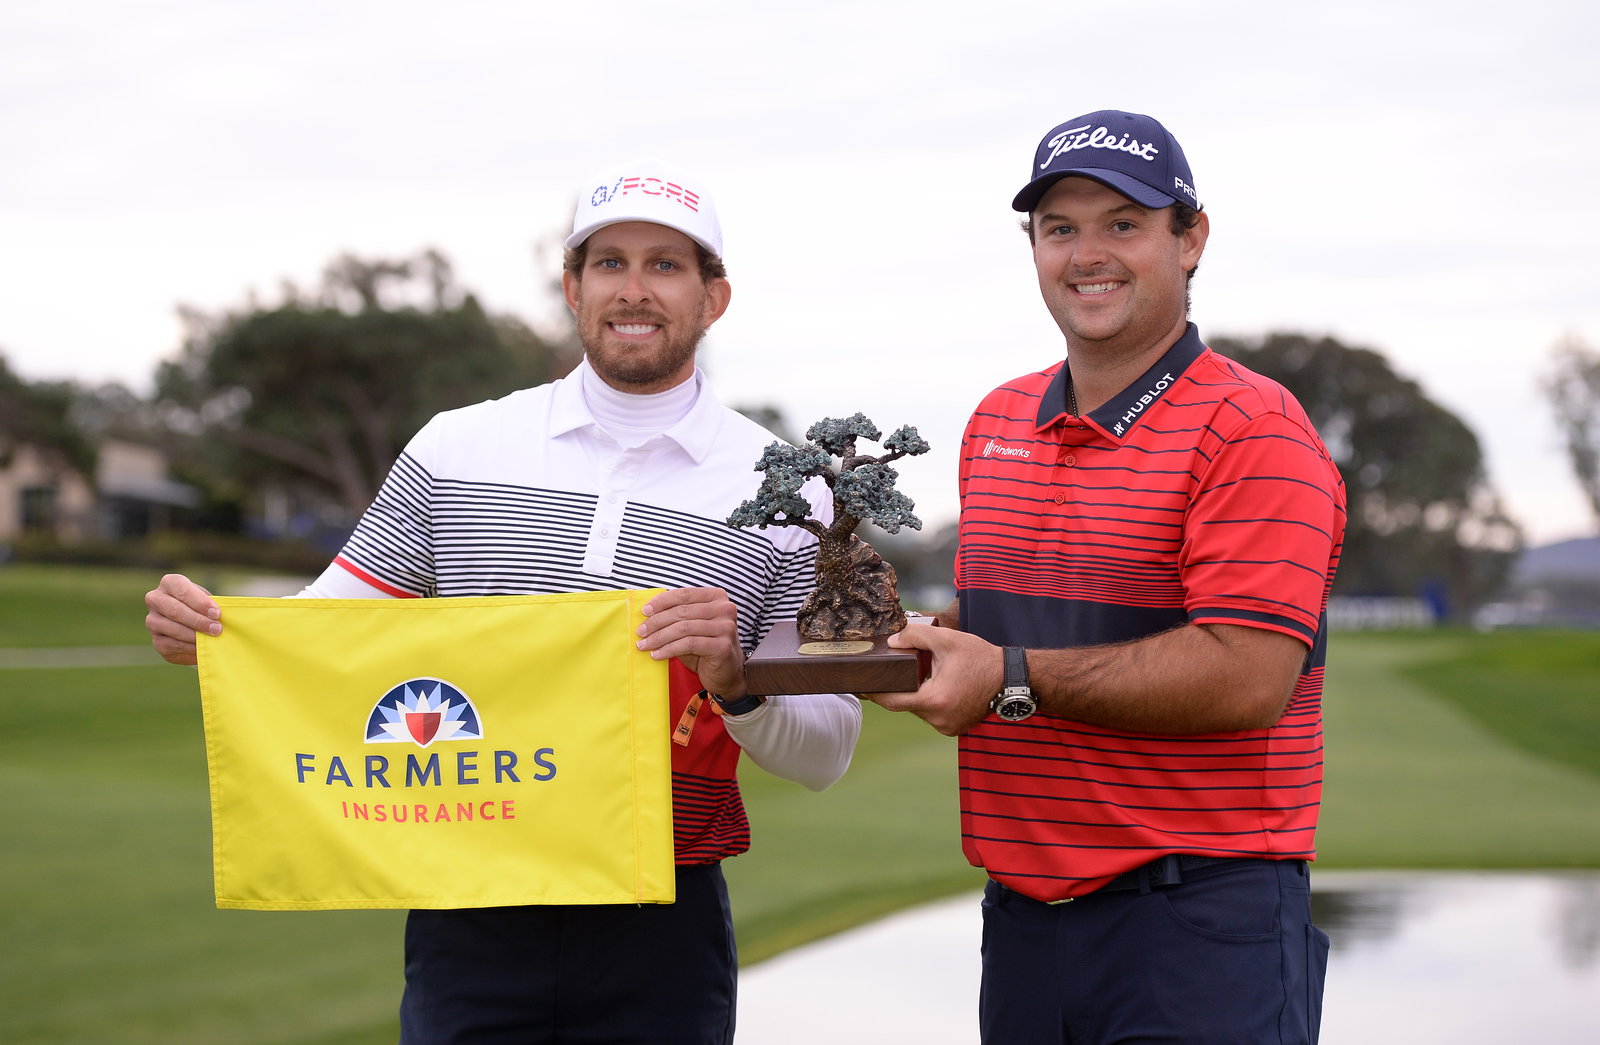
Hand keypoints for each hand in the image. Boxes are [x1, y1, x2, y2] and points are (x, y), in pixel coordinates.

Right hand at [144, 573, 220, 665]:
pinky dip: (189, 648)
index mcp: (170, 583)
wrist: (194, 624)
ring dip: (194, 636)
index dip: (200, 603)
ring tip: (211, 639)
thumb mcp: (208, 600)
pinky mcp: (156, 641)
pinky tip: (201, 648)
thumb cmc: (203, 607)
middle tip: (217, 629)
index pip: (183, 591)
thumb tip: (223, 616)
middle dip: (198, 621)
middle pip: (175, 611)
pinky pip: (171, 645)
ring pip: (172, 629)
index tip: (216, 613)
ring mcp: (152, 620)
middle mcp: (155, 599)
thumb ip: (212, 605)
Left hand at [635, 587, 746, 696]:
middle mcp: (725, 609)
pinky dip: (669, 649)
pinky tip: (657, 654)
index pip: (684, 594)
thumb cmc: (706, 647)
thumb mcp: (691, 626)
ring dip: (659, 637)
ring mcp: (726, 627)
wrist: (727, 672)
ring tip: (644, 645)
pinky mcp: (722, 646)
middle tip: (641, 632)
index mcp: (717, 597)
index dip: (662, 602)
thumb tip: (647, 613)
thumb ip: (677, 616)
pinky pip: (688, 644)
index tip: (644, 611)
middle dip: (657, 622)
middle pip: (682, 611)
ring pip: (683, 628)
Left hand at [862, 624, 1003, 735]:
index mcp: (935, 699)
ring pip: (918, 711)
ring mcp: (947, 727)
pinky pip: (931, 715)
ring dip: (914, 695)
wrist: (1012, 678)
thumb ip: (917, 636)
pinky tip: (932, 687)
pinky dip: (928, 702)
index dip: (875, 693)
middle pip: (905, 705)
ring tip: (914, 676)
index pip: (893, 701)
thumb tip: (891, 643)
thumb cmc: (981, 658)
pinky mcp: (954, 729)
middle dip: (897, 689)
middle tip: (884, 675)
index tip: (861, 686)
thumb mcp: (948, 640)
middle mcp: (939, 719)